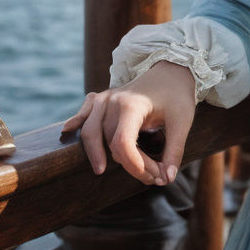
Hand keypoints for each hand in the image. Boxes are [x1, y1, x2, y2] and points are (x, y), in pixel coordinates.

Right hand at [60, 60, 196, 186]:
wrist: (172, 70)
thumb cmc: (178, 95)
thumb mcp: (182, 121)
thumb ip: (174, 151)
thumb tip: (167, 179)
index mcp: (132, 104)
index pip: (122, 145)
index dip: (137, 167)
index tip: (155, 177)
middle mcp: (113, 101)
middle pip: (110, 143)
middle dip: (130, 164)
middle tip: (152, 176)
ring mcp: (105, 98)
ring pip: (91, 132)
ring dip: (98, 153)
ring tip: (105, 169)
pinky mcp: (103, 98)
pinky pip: (84, 112)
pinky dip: (76, 122)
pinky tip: (66, 130)